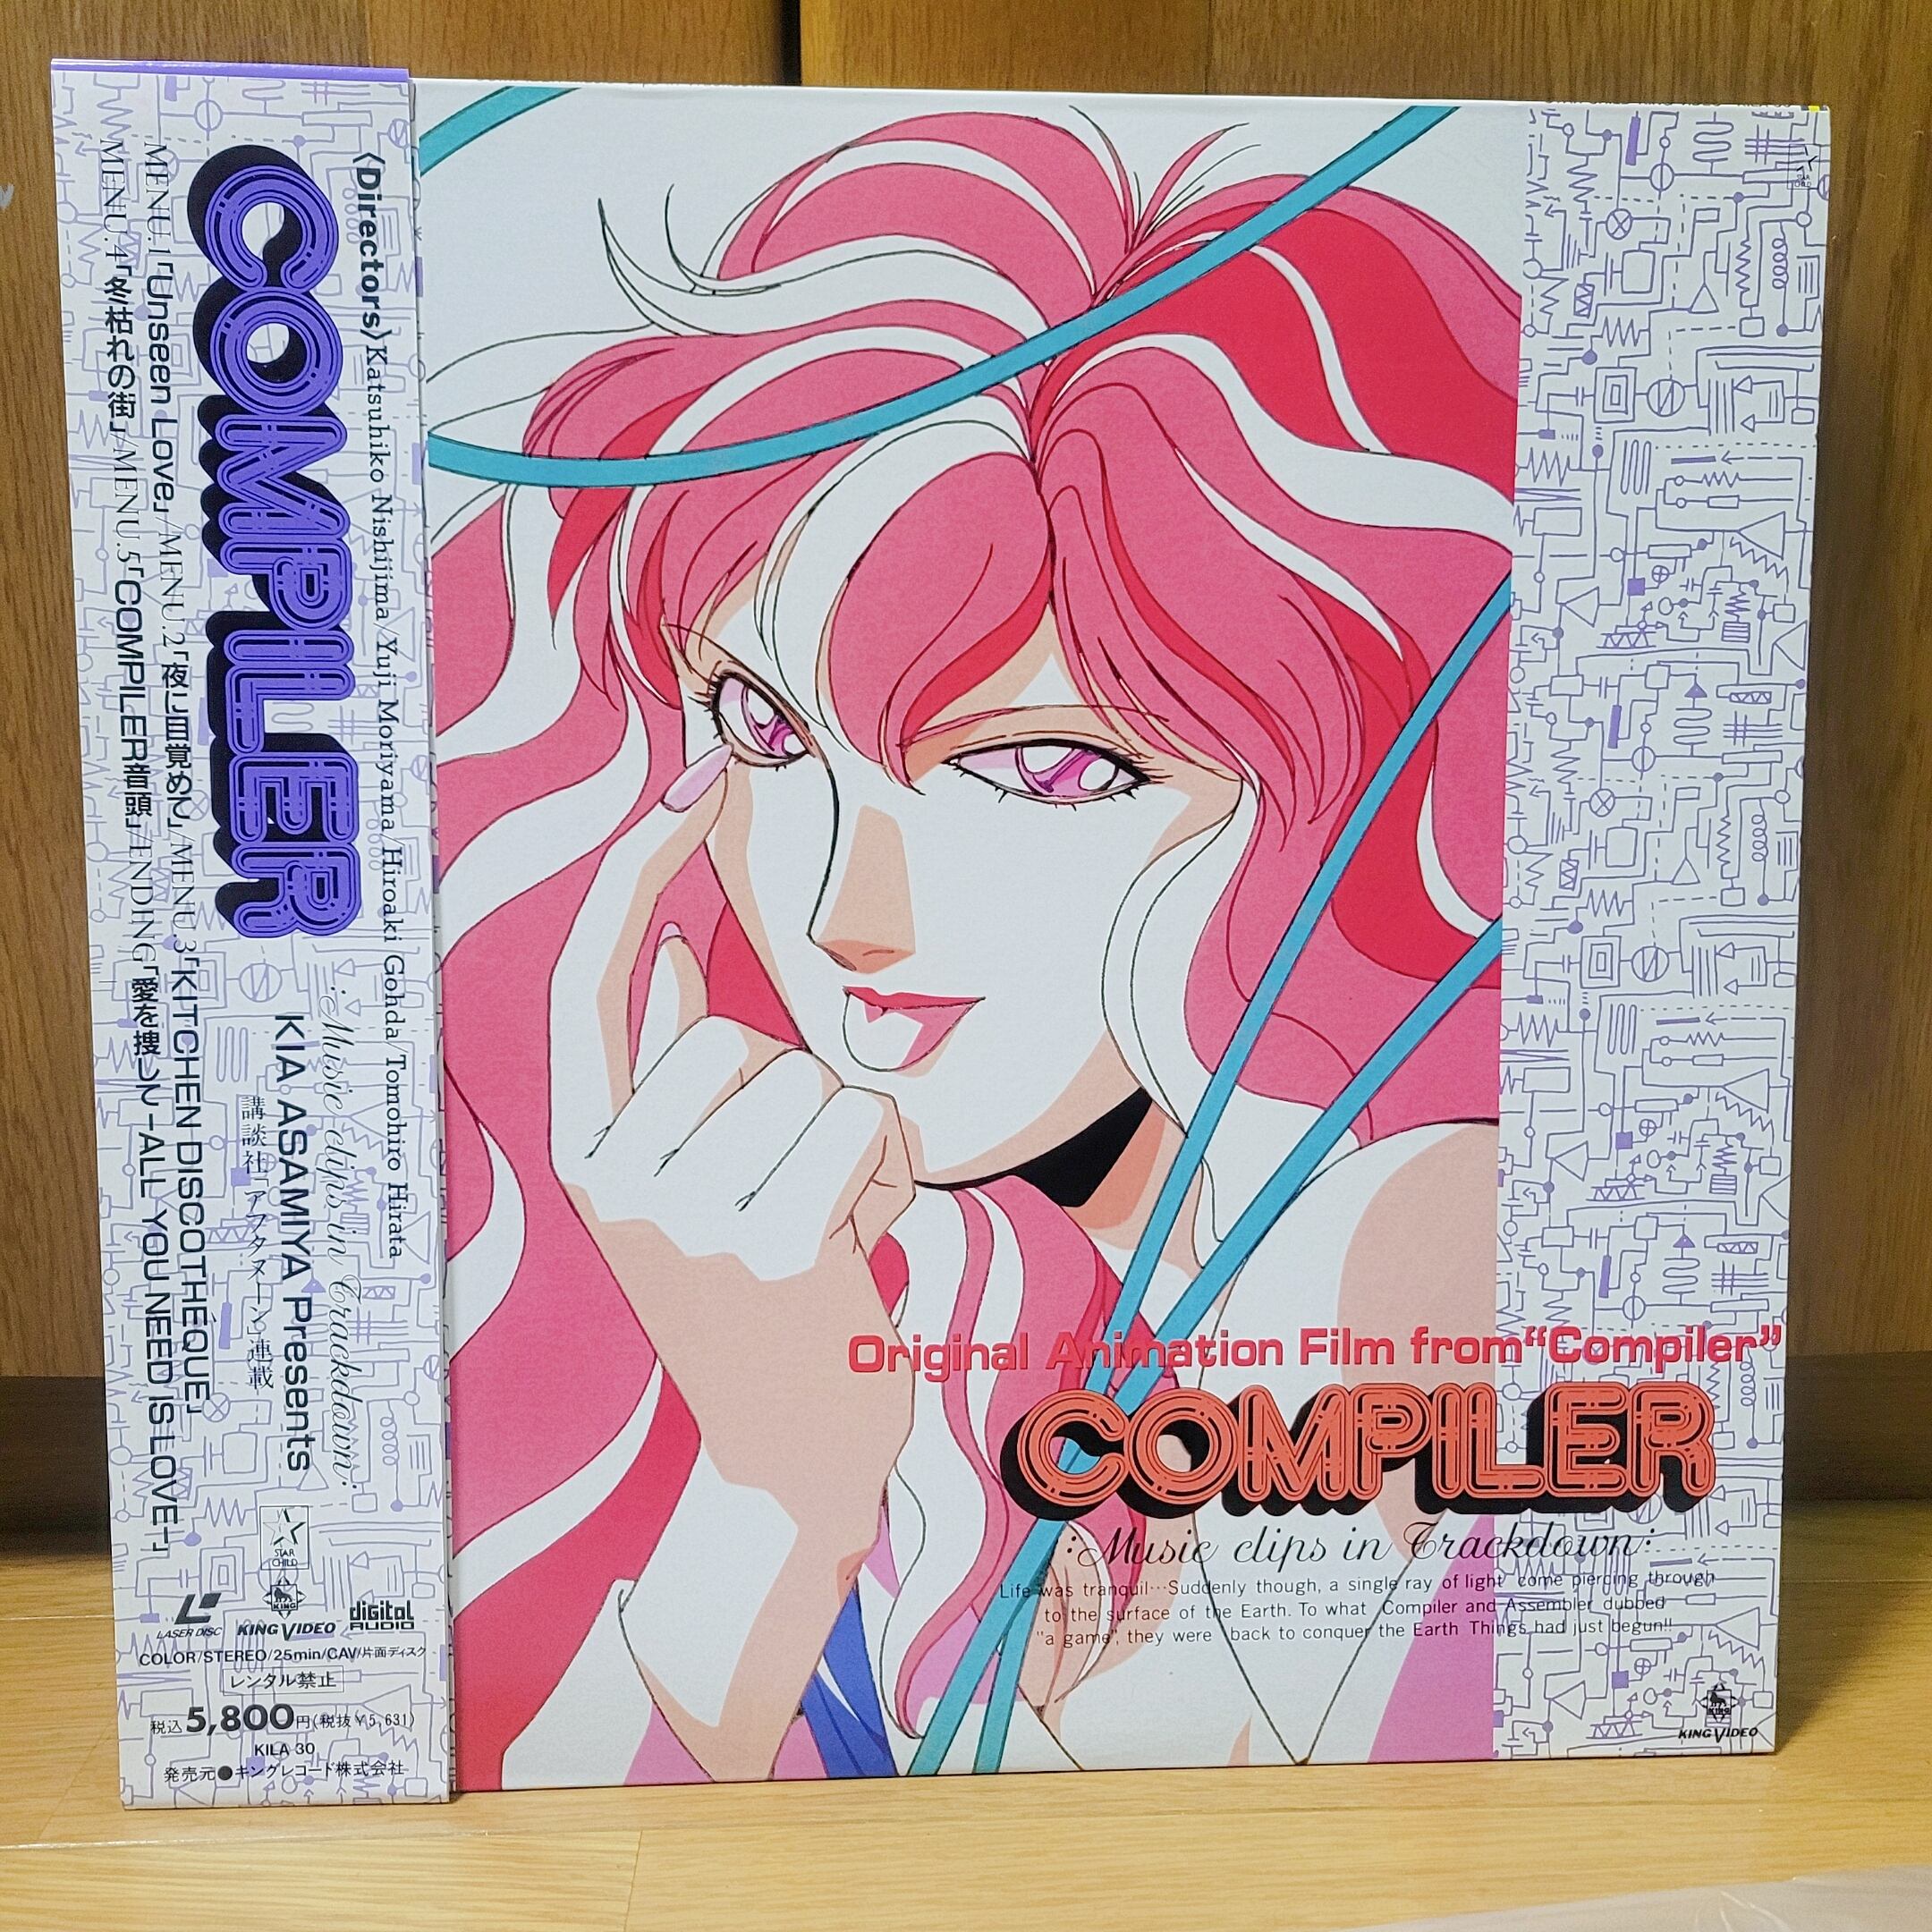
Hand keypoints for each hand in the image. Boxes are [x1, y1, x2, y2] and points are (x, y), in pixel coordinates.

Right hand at [551, 746, 915, 1558]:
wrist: (786, 1454)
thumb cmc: (757, 1300)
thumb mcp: (682, 1186)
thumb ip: (664, 1074)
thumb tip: (657, 945)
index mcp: (585, 1153)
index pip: (592, 981)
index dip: (637, 873)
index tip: (692, 783)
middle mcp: (612, 1181)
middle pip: (740, 1034)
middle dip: (793, 1102)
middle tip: (788, 1205)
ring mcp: (684, 1218)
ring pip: (813, 1078)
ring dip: (850, 1147)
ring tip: (823, 1233)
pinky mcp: (769, 1248)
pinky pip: (863, 1124)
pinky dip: (888, 1175)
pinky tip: (860, 1249)